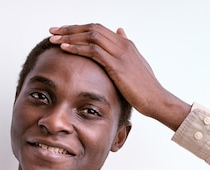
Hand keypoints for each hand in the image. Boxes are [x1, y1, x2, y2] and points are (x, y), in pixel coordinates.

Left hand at [49, 23, 190, 130]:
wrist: (156, 100)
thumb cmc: (146, 88)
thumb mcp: (136, 63)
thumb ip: (125, 48)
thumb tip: (119, 31)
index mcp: (126, 43)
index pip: (98, 29)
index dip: (79, 28)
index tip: (63, 31)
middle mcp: (123, 44)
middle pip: (92, 28)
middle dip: (70, 29)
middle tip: (53, 30)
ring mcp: (120, 54)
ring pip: (90, 36)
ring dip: (70, 36)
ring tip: (54, 38)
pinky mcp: (117, 65)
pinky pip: (93, 51)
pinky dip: (77, 48)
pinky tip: (64, 48)